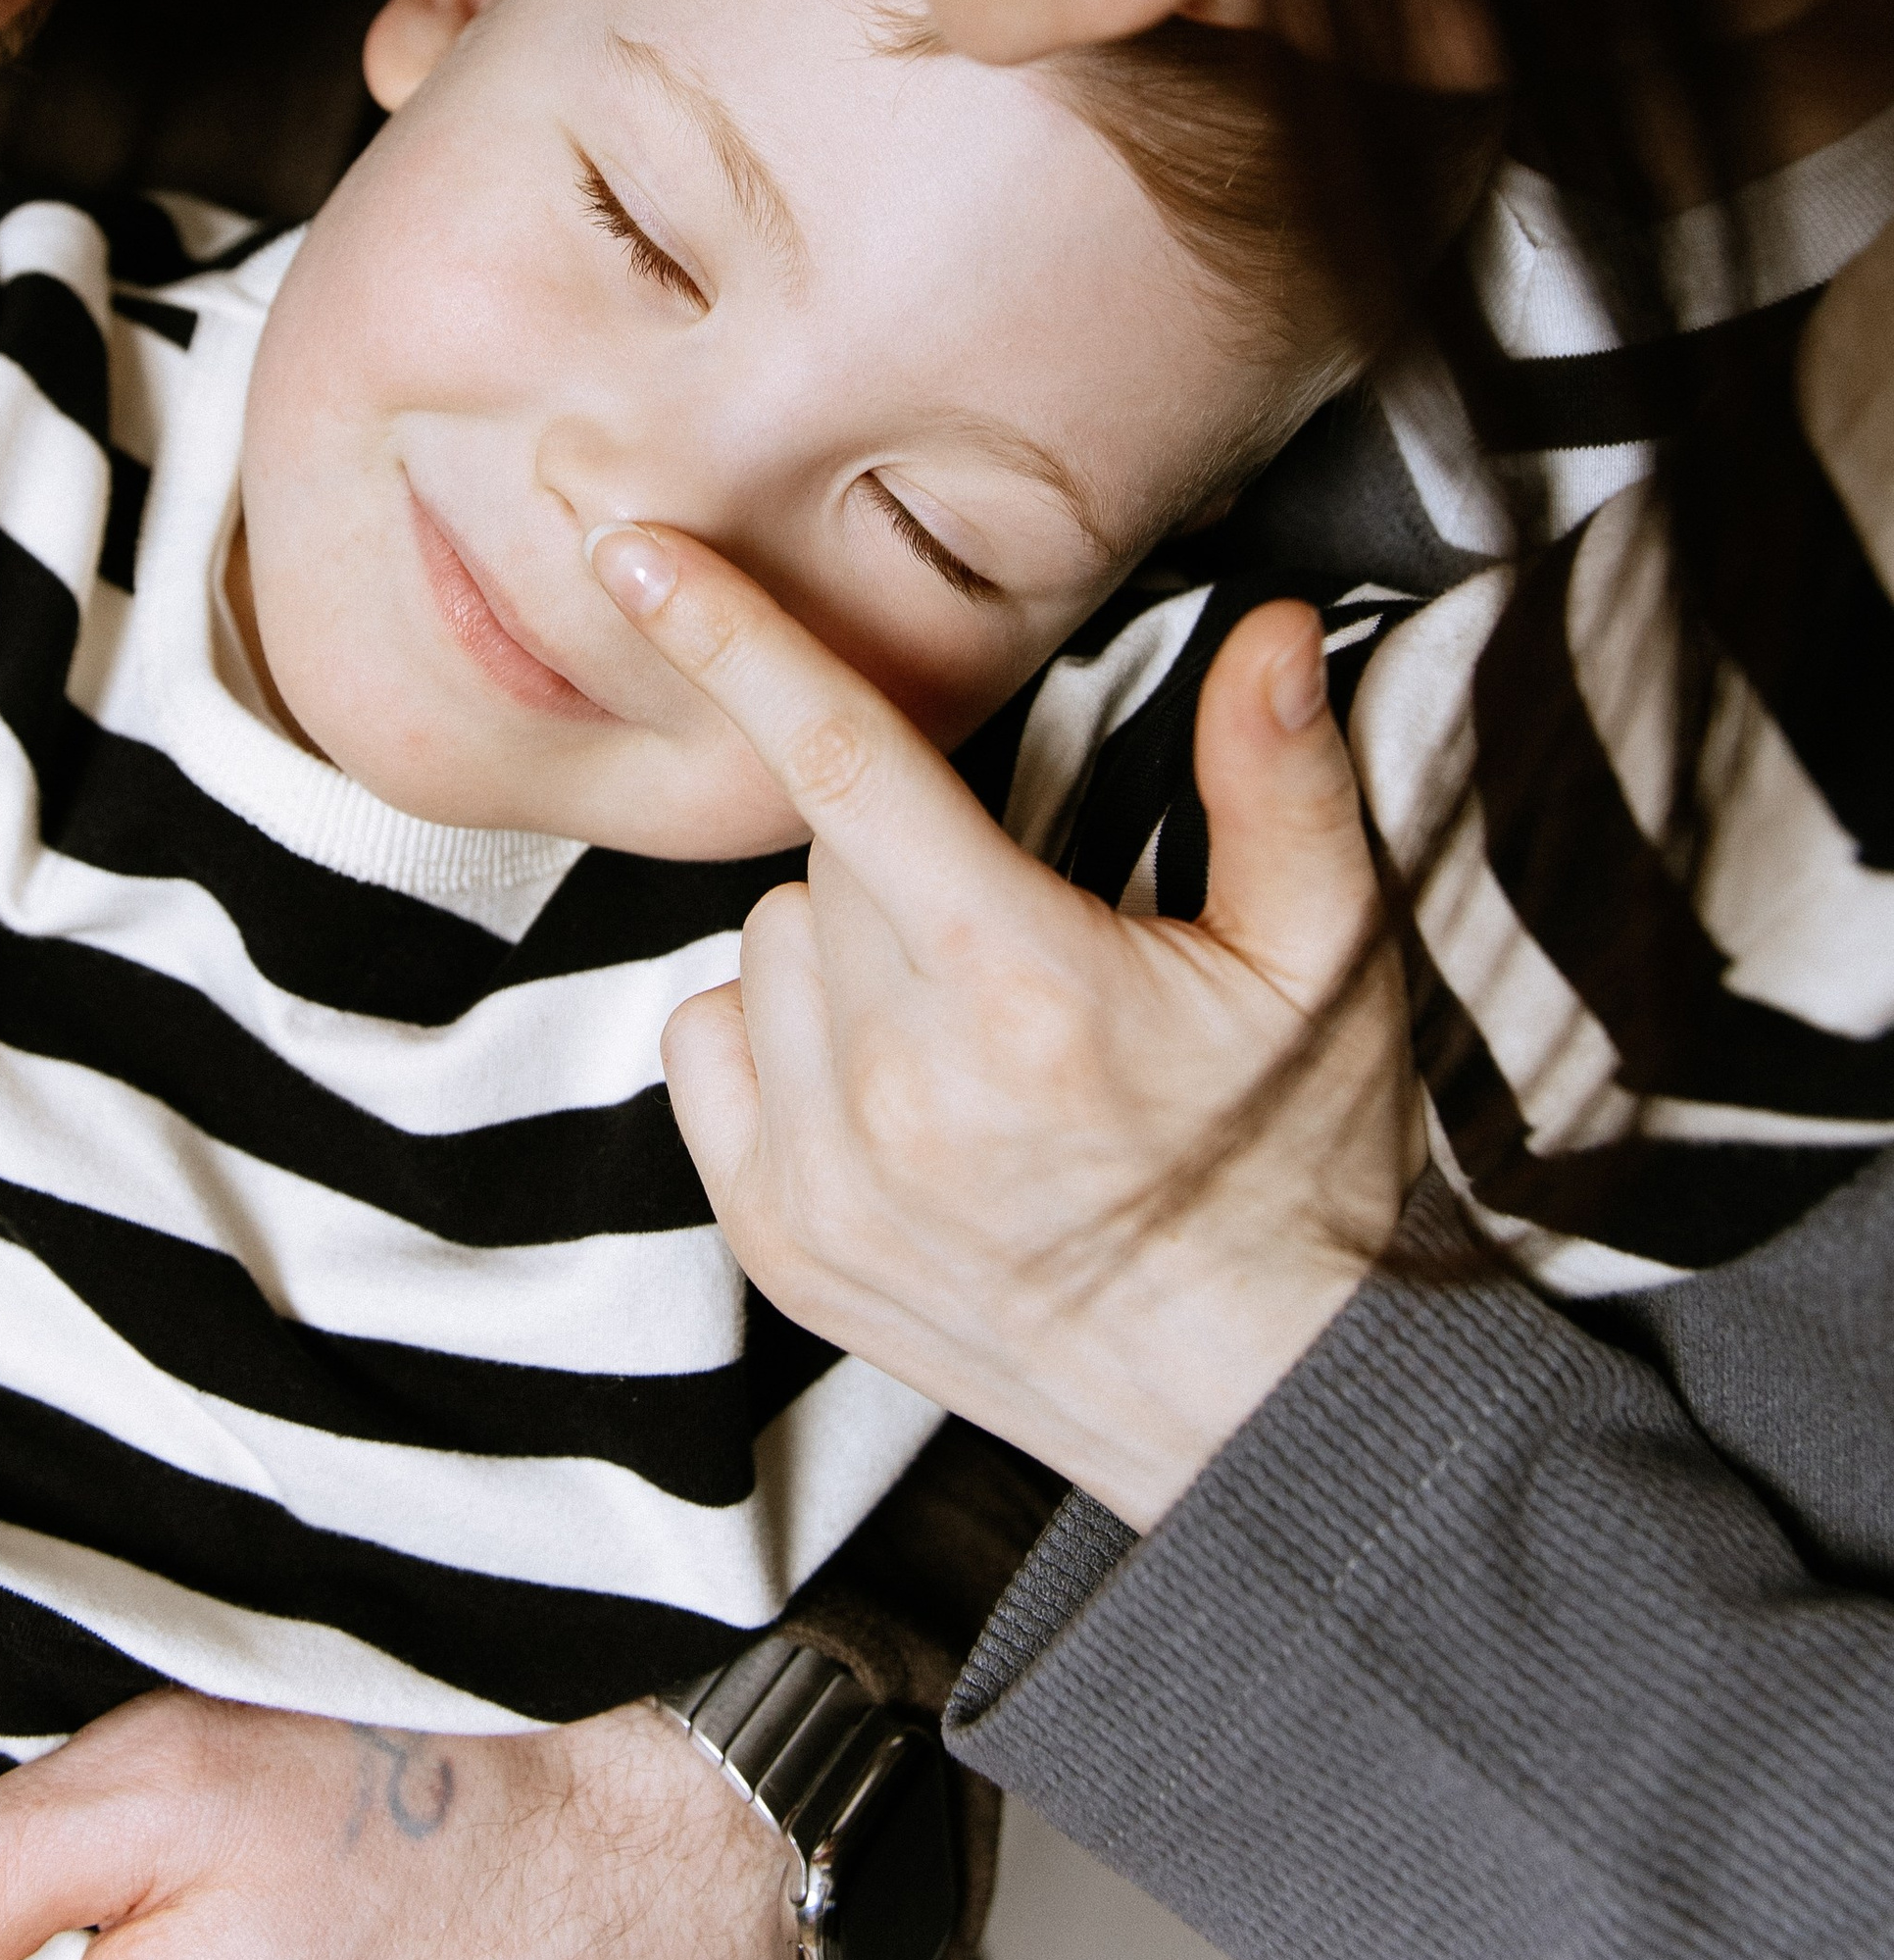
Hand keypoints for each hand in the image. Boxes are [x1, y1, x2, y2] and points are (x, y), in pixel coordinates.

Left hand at [587, 529, 1420, 1529]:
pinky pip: (705, 1050)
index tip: (635, 552)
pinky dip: (771, 1036)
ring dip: (840, 947)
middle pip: (823, 857)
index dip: (737, 640)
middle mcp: (901, 1087)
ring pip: (760, 947)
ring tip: (969, 1026)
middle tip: (1021, 936)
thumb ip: (1282, 780)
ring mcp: (824, 1178)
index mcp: (1025, 992)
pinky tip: (889, 1080)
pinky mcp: (778, 1243)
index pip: (847, 765)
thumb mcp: (1325, 963)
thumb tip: (1268, 626)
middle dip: (906, 854)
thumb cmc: (1294, 1171)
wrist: (1253, 1407)